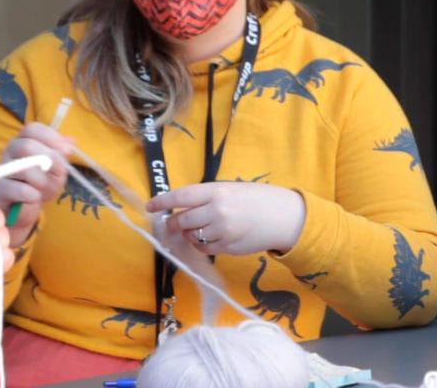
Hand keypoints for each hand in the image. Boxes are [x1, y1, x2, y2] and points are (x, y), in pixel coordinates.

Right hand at [0, 123, 73, 247]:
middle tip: (60, 171)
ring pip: (24, 168)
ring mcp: (1, 170)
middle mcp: (8, 152)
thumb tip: (70, 142)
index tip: (66, 151)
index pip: (32, 129)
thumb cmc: (41, 183)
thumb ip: (62, 153)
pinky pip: (21, 190)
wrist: (25, 208)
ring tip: (44, 187)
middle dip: (50, 159)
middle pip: (26, 145)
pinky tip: (35, 197)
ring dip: (43, 180)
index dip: (51, 137)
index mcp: (22, 141)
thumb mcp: (57, 166)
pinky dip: (34, 195)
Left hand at [146, 182, 305, 255]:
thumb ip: (209, 197)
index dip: (162, 201)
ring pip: (191, 236)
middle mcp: (217, 210)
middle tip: (172, 223)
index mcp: (218, 191)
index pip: (181, 196)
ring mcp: (222, 231)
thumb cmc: (260, 199)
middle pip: (181, 220)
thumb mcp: (234, 189)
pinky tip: (210, 238)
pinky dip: (201, 244)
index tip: (150, 206)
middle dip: (173, 223)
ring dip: (188, 234)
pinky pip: (204, 248)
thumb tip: (181, 207)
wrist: (286, 217)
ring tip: (199, 228)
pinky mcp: (227, 247)